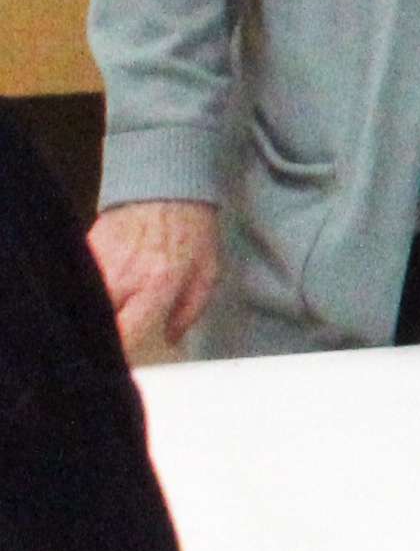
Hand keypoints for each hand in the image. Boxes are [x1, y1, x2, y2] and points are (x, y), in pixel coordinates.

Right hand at [88, 198, 218, 359]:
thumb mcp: (207, 272)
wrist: (167, 186)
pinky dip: (86, 291)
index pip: (128, 333)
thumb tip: (170, 341)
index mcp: (157, 285)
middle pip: (100, 321)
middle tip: (110, 343)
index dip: (120, 353)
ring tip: (104, 319)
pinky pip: (80, 280)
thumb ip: (190, 311)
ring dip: (93, 313)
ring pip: (85, 302)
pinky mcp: (87, 248)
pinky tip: (97, 295)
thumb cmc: (193, 231)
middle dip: (103, 335)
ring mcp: (102, 261)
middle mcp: (124, 276)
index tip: (120, 364)